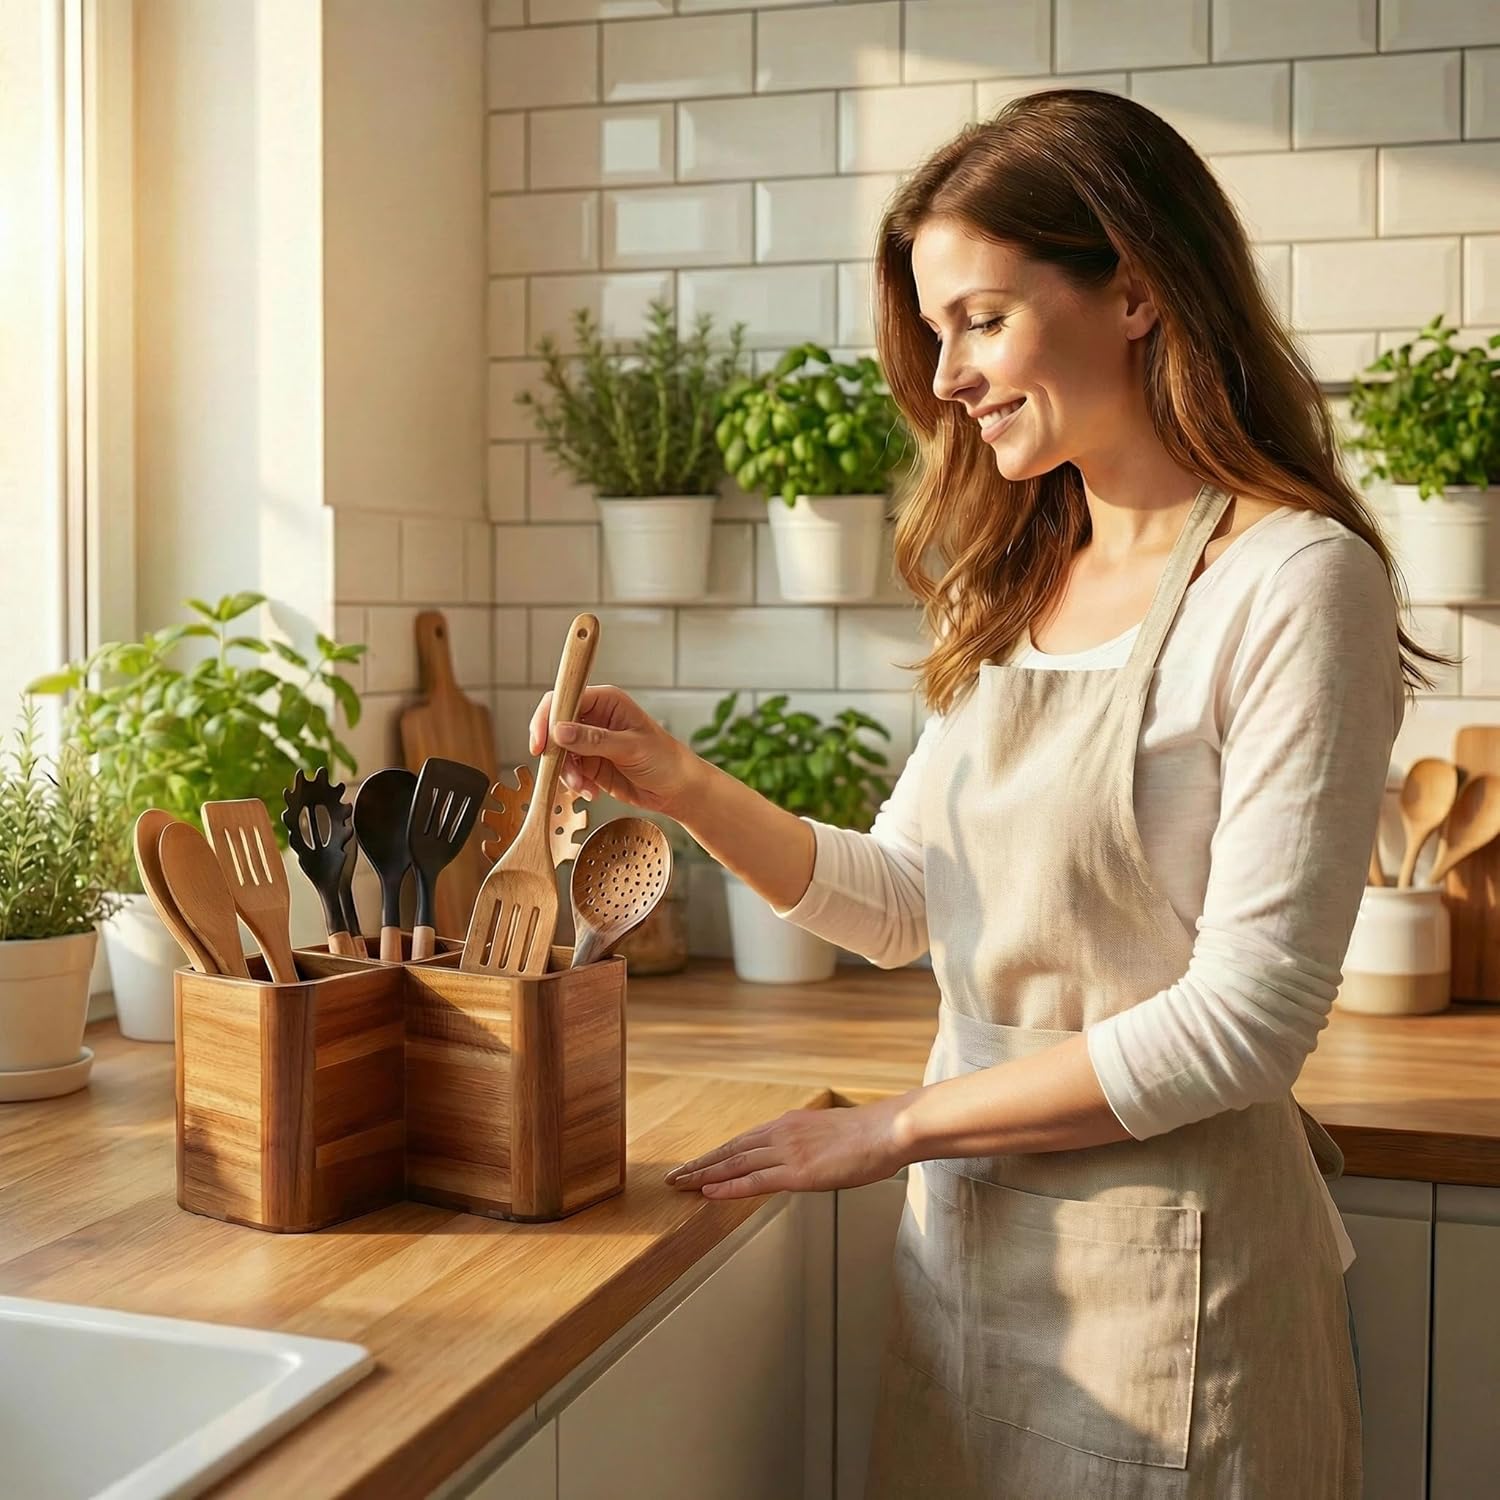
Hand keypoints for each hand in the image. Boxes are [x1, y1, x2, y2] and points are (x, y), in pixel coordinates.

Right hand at [528, 683, 699, 817]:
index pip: (564, 699)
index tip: (541, 743)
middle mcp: (594, 718)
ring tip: (584, 786)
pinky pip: (568, 771)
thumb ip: (594, 740)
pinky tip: (591, 792)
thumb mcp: (631, 747)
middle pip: (554, 725)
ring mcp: (589, 742)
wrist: (676, 789)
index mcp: (606, 701)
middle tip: (558, 770)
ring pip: (558, 752)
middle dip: (554, 751)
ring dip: (566, 772)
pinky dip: (574, 784)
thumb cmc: (665, 760)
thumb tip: (559, 731)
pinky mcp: (589, 763)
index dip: (547, 718)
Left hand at [664, 1094, 915, 1199]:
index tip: (695, 1164)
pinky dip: (728, 1187)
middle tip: (673, 1176)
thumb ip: (808, 1144)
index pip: (742, 1141)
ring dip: (704, 1175)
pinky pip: (755, 1181)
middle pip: (730, 1151)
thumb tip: (803, 1157)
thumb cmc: (869, 1136)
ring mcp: (787, 1152)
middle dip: (700, 1164)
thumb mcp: (830, 1134)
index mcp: (789, 1124)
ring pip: (735, 1165)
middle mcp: (781, 1134)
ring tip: (680, 1185)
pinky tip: (709, 1192)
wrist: (888, 1130)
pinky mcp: (798, 1172)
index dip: (716, 1155)